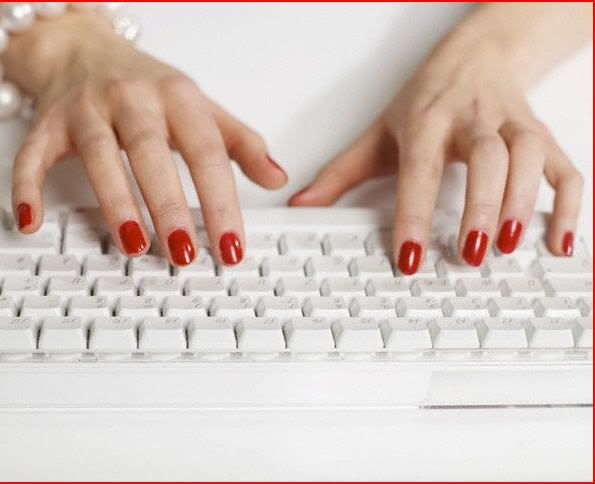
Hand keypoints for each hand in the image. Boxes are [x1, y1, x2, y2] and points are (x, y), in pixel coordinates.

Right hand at [6, 12, 286, 263]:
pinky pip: (33, 155)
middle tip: (185, 253)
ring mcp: (87, 110)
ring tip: (133, 245)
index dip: (221, 200)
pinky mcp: (48, 123)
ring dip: (115, 201)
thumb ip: (240, 142)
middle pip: (152, 153)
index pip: (206, 152)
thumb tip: (276, 177)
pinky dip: (27, 188)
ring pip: (98, 154)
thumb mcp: (202, 107)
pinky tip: (32, 222)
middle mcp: (132, 98)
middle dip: (169, 205)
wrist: (84, 48)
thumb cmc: (149, 86)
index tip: (232, 244)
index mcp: (177, 97)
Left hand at [289, 43, 582, 272]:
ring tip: (508, 247)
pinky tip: (559, 241)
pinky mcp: (541, 135)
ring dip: (523, 204)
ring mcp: (512, 126)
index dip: (414, 215)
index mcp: (426, 122)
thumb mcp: (377, 133)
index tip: (410, 257)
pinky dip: (569, 206)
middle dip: (480, 208)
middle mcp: (472, 121)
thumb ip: (339, 173)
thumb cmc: (424, 100)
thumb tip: (300, 206)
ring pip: (528, 159)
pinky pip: (564, 168)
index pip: (420, 171)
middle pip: (487, 159)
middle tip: (469, 256)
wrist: (477, 56)